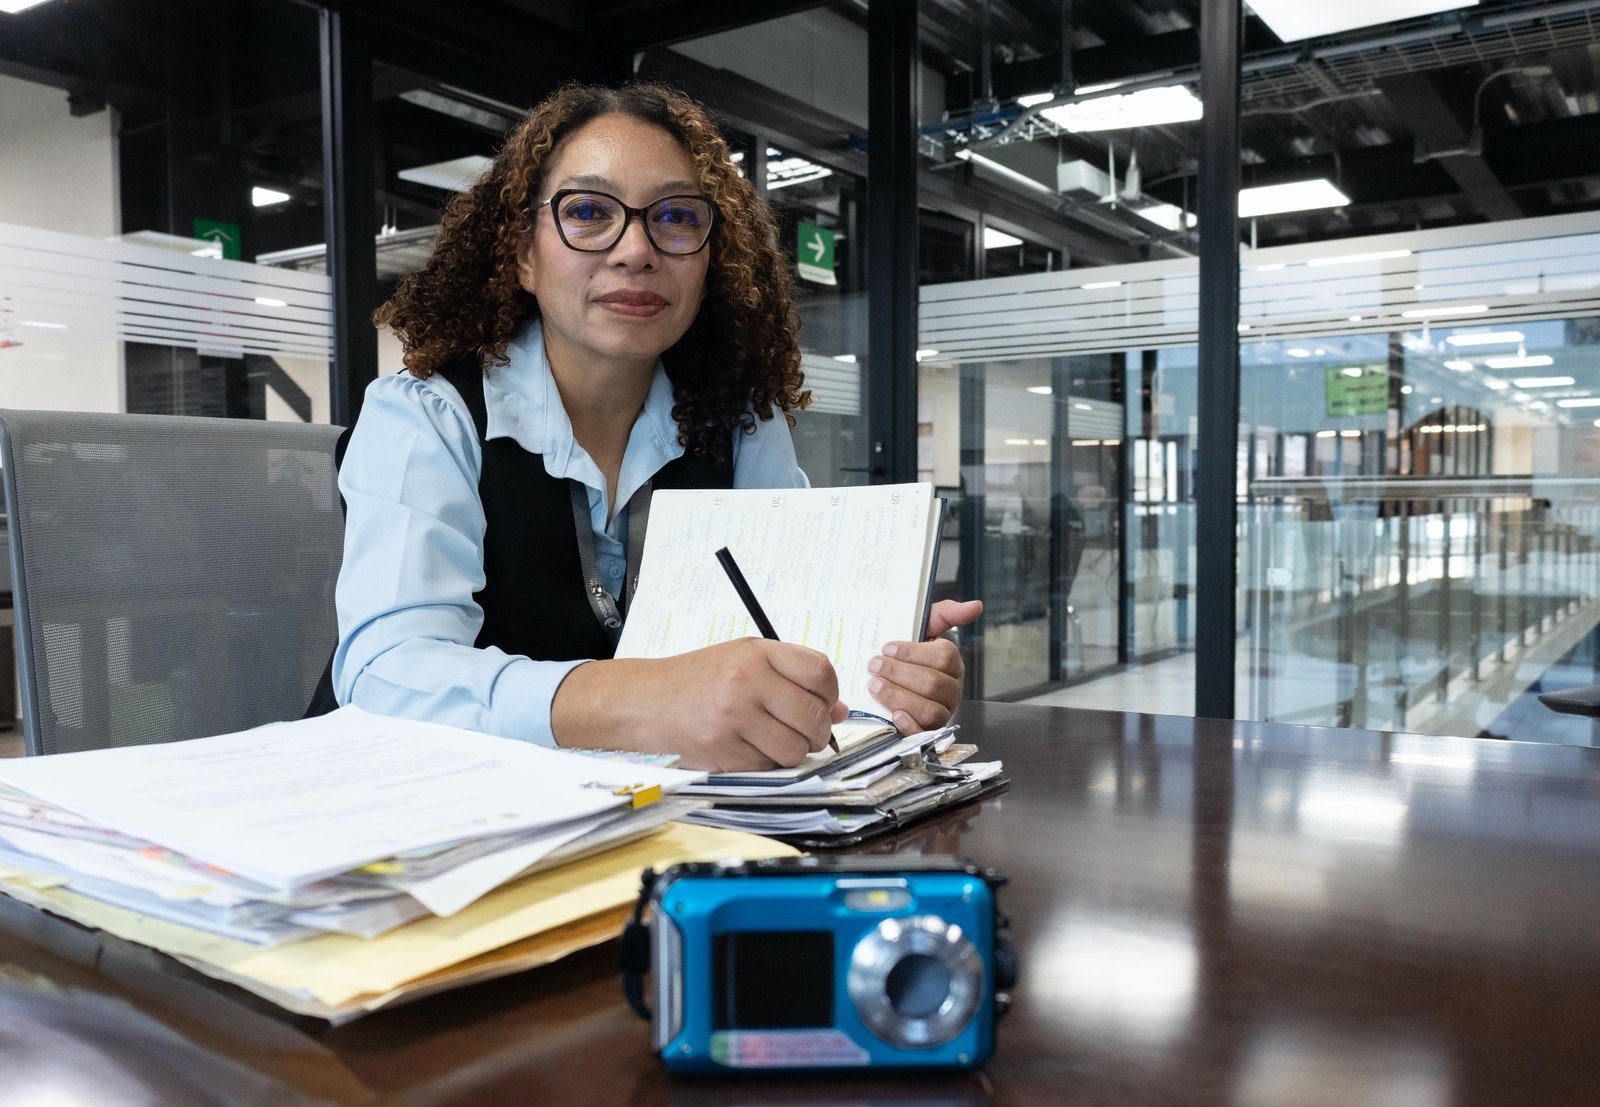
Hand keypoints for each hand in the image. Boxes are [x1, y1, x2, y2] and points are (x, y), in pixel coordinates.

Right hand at [551, 639, 846, 771]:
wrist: (649, 700)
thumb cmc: (702, 678)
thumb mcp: (746, 661)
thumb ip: (793, 679)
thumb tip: (841, 712)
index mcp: (758, 653)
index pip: (820, 671)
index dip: (830, 692)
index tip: (824, 701)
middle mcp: (747, 682)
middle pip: (813, 715)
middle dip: (819, 730)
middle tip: (806, 730)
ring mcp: (735, 717)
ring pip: (796, 748)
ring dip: (796, 751)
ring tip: (779, 740)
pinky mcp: (724, 749)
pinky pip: (768, 765)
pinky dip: (768, 762)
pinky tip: (751, 747)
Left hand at [867, 599, 982, 732]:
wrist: (889, 680)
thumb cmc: (909, 656)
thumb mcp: (925, 629)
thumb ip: (945, 614)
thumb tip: (976, 605)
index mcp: (952, 664)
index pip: (943, 657)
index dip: (913, 653)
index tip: (887, 648)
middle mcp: (951, 690)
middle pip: (933, 684)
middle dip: (900, 674)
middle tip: (874, 665)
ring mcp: (942, 713)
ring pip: (929, 709)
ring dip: (898, 696)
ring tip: (875, 685)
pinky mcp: (926, 733)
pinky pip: (924, 734)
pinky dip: (909, 725)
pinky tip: (894, 715)